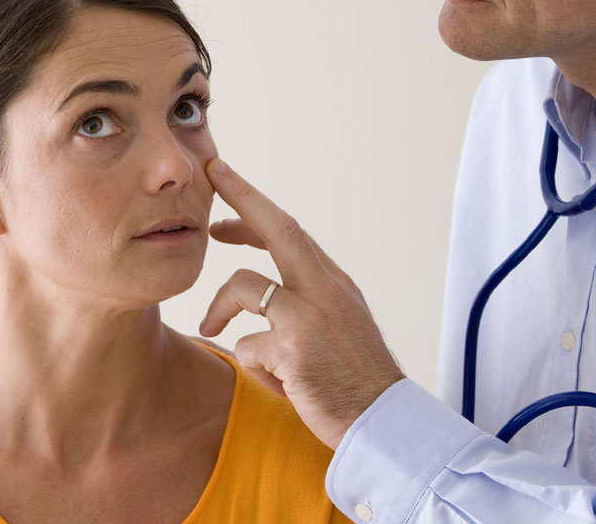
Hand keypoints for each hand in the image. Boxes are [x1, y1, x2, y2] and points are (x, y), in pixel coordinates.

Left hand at [200, 158, 404, 448]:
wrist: (384, 422)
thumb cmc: (356, 378)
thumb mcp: (341, 325)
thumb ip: (309, 300)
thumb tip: (265, 289)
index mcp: (335, 283)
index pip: (292, 230)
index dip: (255, 204)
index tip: (228, 182)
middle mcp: (325, 290)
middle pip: (278, 228)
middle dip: (242, 196)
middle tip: (211, 175)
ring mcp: (309, 317)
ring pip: (241, 286)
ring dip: (218, 308)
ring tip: (211, 328)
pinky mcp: (292, 350)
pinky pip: (244, 347)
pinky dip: (253, 366)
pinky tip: (278, 385)